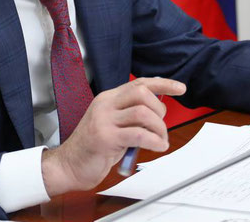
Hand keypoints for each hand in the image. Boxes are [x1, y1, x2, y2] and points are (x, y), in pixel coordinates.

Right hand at [40, 77, 186, 195]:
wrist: (69, 165)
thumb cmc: (92, 148)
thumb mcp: (112, 124)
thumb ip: (130, 116)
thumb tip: (157, 114)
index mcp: (108, 99)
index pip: (139, 83)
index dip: (163, 83)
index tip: (180, 88)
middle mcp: (105, 105)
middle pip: (142, 93)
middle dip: (160, 110)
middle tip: (160, 128)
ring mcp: (104, 120)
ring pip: (142, 113)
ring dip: (159, 128)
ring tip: (160, 140)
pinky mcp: (105, 138)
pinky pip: (138, 134)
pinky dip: (154, 141)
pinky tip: (158, 146)